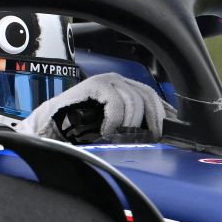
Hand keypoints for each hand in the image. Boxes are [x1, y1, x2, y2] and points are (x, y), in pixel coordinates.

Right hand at [15, 73, 172, 143]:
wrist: (52, 126)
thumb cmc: (81, 129)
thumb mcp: (115, 129)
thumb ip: (135, 126)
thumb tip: (160, 134)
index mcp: (127, 90)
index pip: (154, 98)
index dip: (164, 114)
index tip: (170, 132)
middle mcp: (120, 82)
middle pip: (148, 97)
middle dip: (152, 121)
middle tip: (148, 140)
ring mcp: (108, 81)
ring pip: (134, 100)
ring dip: (130, 125)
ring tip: (119, 138)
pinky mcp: (96, 84)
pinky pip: (116, 102)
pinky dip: (115, 120)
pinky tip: (107, 131)